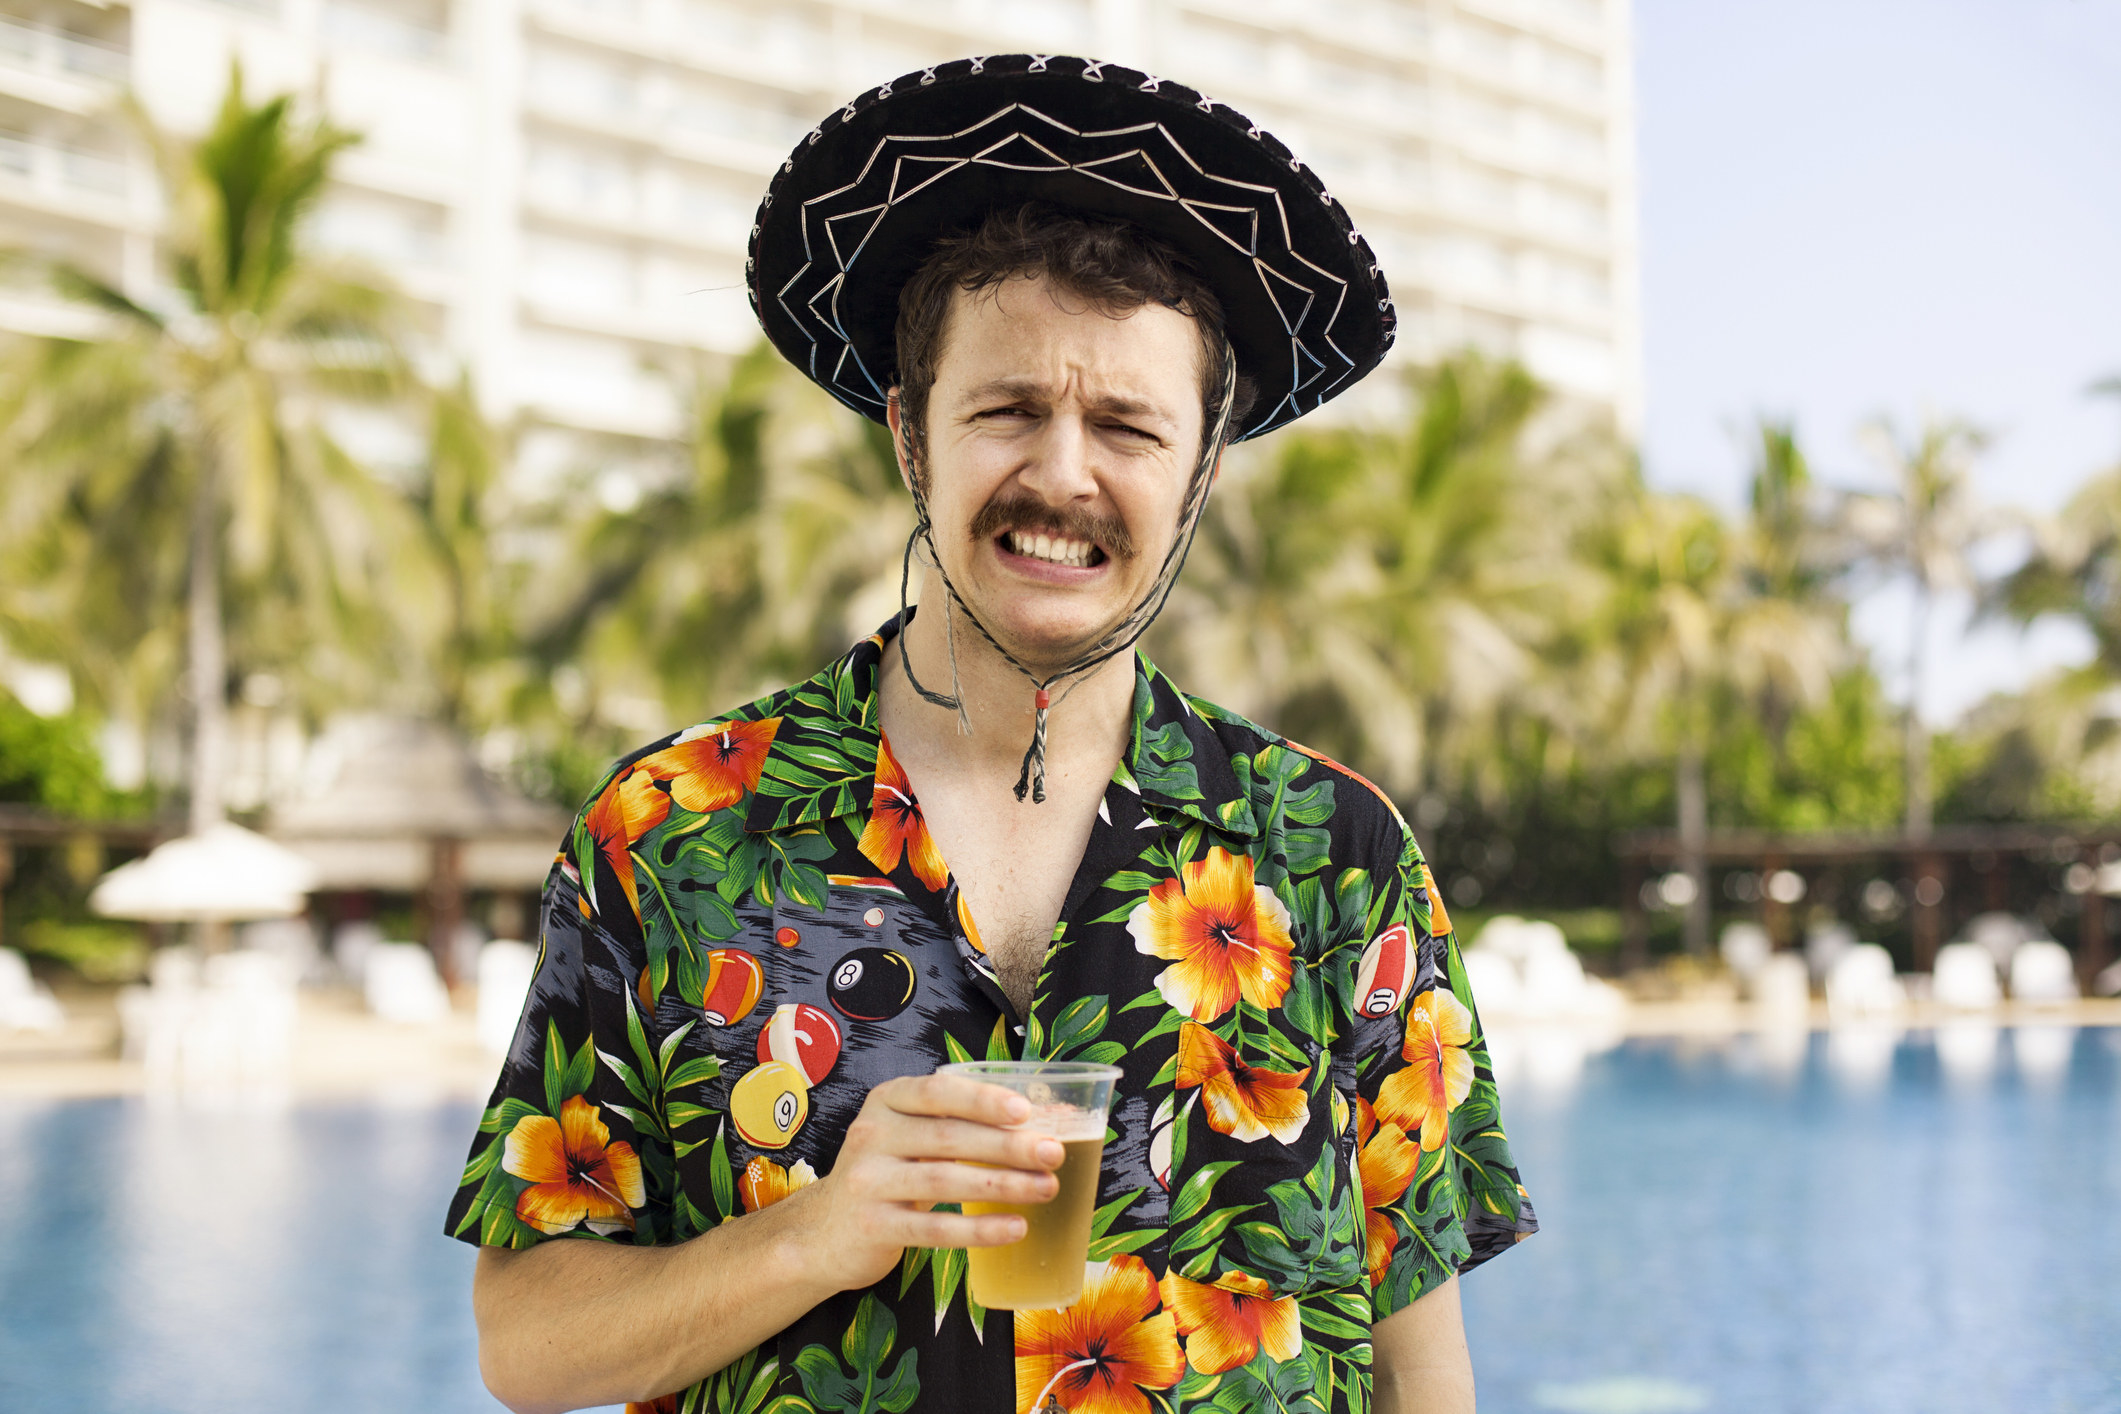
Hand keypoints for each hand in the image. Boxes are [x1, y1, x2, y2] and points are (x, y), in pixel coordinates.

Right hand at [787, 1072, 1063, 1293]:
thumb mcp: (906, 1137)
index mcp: (886, 1102)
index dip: (982, 1100)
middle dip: (1008, 1145)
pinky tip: (1014, 1228)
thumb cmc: (885, 1175)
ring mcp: (868, 1182)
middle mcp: (872, 1135)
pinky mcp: (873, 1227)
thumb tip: (1041, 1121)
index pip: (937, 1092)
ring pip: (945, 1180)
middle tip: (1052, 1153)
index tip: (1024, 1111)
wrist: (821, 1233)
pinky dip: (979, 1229)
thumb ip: (956, 1125)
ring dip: (1003, 1184)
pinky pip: (934, 1228)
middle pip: (949, 1137)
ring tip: (1045, 1188)